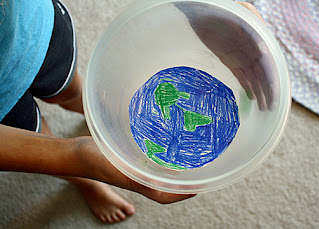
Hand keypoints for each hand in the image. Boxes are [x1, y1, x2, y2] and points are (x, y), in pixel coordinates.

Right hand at [73, 136, 195, 203]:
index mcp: (136, 184)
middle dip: (181, 181)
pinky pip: (147, 162)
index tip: (199, 186)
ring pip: (156, 174)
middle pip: (164, 186)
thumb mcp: (117, 167)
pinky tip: (162, 148)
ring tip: (184, 158)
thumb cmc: (93, 160)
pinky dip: (158, 158)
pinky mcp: (126, 160)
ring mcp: (131, 170)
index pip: (164, 195)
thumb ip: (138, 176)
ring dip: (171, 170)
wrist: (76, 153)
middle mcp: (136, 179)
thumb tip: (162, 182)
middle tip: (197, 169)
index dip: (182, 194)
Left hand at [175, 2, 278, 109]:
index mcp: (256, 40)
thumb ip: (251, 30)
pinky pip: (241, 75)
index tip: (274, 96)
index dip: (271, 81)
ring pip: (253, 76)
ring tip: (262, 107)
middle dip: (267, 90)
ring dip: (259, 91)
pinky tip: (251, 96)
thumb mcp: (236, 15)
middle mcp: (251, 49)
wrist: (200, 13)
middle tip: (269, 107)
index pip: (267, 65)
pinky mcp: (230, 60)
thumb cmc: (217, 11)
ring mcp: (241, 55)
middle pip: (262, 73)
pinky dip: (247, 86)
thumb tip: (264, 50)